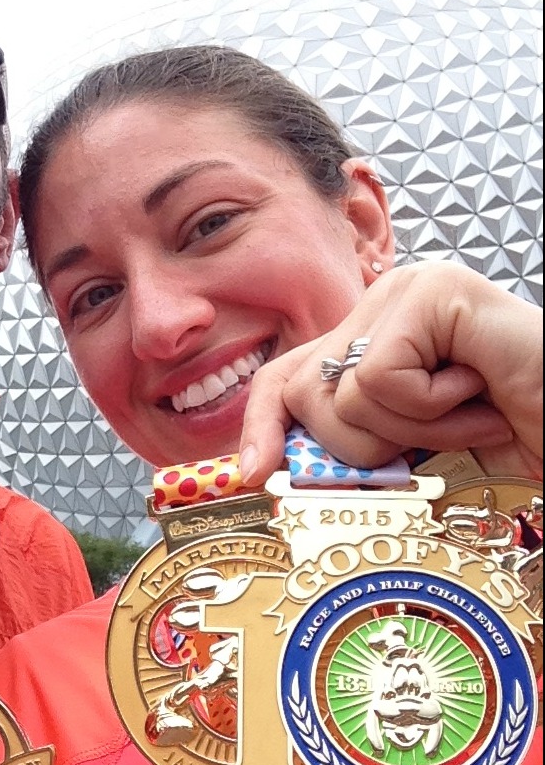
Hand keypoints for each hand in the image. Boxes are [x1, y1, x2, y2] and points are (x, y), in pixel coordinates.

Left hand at [240, 260, 542, 482]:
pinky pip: (379, 379)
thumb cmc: (509, 440)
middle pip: (305, 393)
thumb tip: (270, 472)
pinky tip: (480, 396)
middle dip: (364, 446)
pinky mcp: (435, 293)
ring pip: (341, 393)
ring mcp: (409, 290)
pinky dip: (432, 413)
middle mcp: (382, 301)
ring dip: (413, 433)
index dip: (263, 426)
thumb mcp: (411, 450)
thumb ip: (349, 444)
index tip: (255, 475)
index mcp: (370, 334)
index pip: (284, 377)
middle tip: (436, 440)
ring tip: (470, 414)